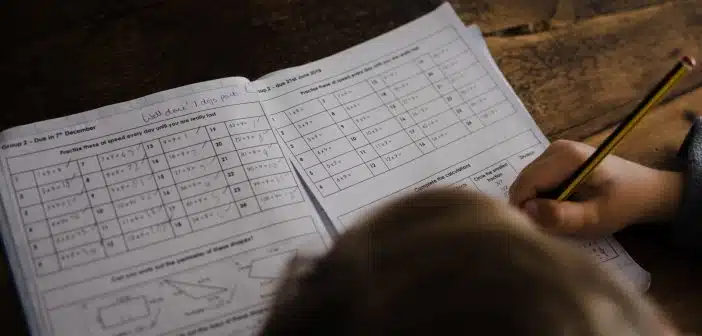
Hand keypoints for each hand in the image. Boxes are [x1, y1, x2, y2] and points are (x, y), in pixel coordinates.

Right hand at [509, 140, 682, 236]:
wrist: (646, 191)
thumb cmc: (624, 204)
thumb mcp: (595, 217)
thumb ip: (562, 216)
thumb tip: (526, 212)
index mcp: (565, 157)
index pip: (525, 185)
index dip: (524, 210)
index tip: (537, 231)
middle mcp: (555, 148)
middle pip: (523, 183)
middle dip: (530, 207)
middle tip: (550, 227)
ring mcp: (554, 151)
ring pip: (527, 184)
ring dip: (536, 204)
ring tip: (560, 217)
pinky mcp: (555, 159)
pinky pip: (536, 182)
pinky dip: (542, 198)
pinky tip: (561, 206)